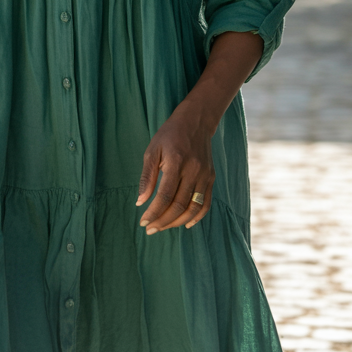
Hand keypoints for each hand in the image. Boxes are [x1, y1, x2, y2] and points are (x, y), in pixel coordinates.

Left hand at [136, 99, 215, 233]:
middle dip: (163, 221)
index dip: (154, 212)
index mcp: (176, 162)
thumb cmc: (169, 135)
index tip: (143, 222)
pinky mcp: (211, 178)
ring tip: (163, 227)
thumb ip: (147, 176)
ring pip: (193, 208)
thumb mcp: (152, 150)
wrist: (196, 121)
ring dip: (177, 222)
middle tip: (150, 229)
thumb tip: (140, 201)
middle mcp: (193, 170)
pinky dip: (196, 217)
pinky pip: (205, 203)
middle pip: (179, 205)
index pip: (165, 196)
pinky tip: (185, 224)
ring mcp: (205, 175)